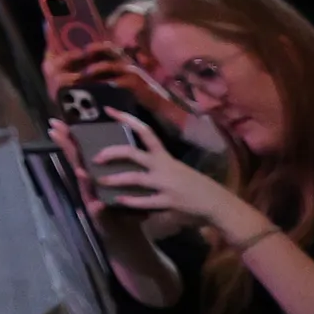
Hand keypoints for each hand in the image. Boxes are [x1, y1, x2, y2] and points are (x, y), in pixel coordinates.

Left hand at [77, 114, 251, 234]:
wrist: (218, 204)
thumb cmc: (196, 186)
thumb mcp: (177, 170)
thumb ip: (159, 167)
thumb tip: (138, 163)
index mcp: (166, 157)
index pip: (145, 132)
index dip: (127, 119)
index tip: (109, 110)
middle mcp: (164, 167)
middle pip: (132, 153)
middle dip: (111, 152)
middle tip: (95, 156)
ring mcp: (165, 185)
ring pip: (134, 178)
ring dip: (114, 179)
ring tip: (100, 181)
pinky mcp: (168, 202)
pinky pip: (145, 201)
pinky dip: (131, 201)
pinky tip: (119, 200)